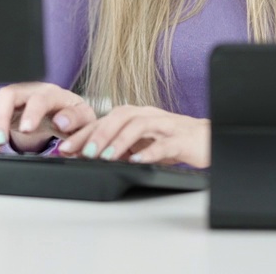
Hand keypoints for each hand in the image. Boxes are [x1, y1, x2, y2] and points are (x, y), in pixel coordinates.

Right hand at [0, 82, 96, 153]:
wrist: (62, 112)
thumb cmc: (72, 115)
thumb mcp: (83, 118)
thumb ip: (77, 119)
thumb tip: (61, 122)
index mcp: (52, 94)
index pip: (39, 98)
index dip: (32, 112)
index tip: (27, 129)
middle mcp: (29, 92)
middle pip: (7, 95)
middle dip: (0, 118)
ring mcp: (13, 100)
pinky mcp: (2, 110)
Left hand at [58, 105, 209, 168]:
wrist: (210, 140)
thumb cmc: (174, 141)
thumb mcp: (142, 142)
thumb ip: (120, 145)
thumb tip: (88, 154)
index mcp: (137, 115)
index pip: (105, 119)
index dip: (84, 132)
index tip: (65, 148)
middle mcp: (149, 115)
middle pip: (120, 116)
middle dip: (98, 134)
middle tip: (82, 152)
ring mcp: (166, 126)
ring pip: (139, 126)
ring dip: (120, 141)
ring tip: (105, 156)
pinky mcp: (182, 139)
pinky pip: (164, 143)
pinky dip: (150, 151)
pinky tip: (138, 161)